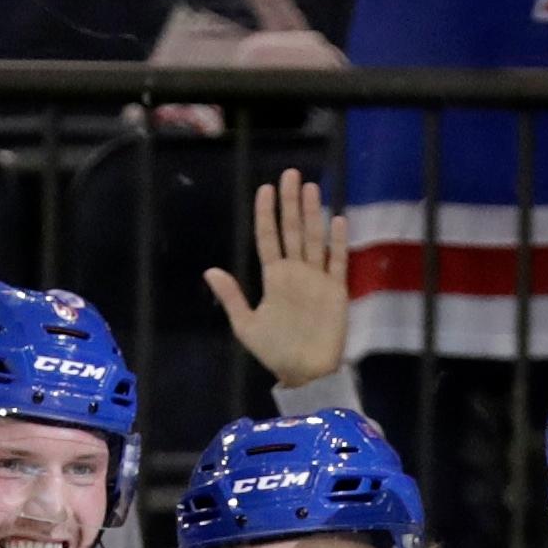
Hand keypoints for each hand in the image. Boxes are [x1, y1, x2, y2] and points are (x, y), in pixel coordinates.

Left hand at [205, 169, 350, 389]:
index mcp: (274, 277)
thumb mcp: (246, 326)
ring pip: (314, 238)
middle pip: (293, 230)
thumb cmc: (275, 351)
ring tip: (311, 187)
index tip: (266, 188)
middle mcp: (296, 272)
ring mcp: (317, 278)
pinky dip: (337, 243)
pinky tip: (336, 220)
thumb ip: (232, 297)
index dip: (267, 213)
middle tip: (291, 174)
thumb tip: (210, 271)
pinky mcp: (336, 290)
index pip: (269, 237)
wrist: (304, 373)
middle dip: (291, 202)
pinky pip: (336, 261)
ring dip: (313, 213)